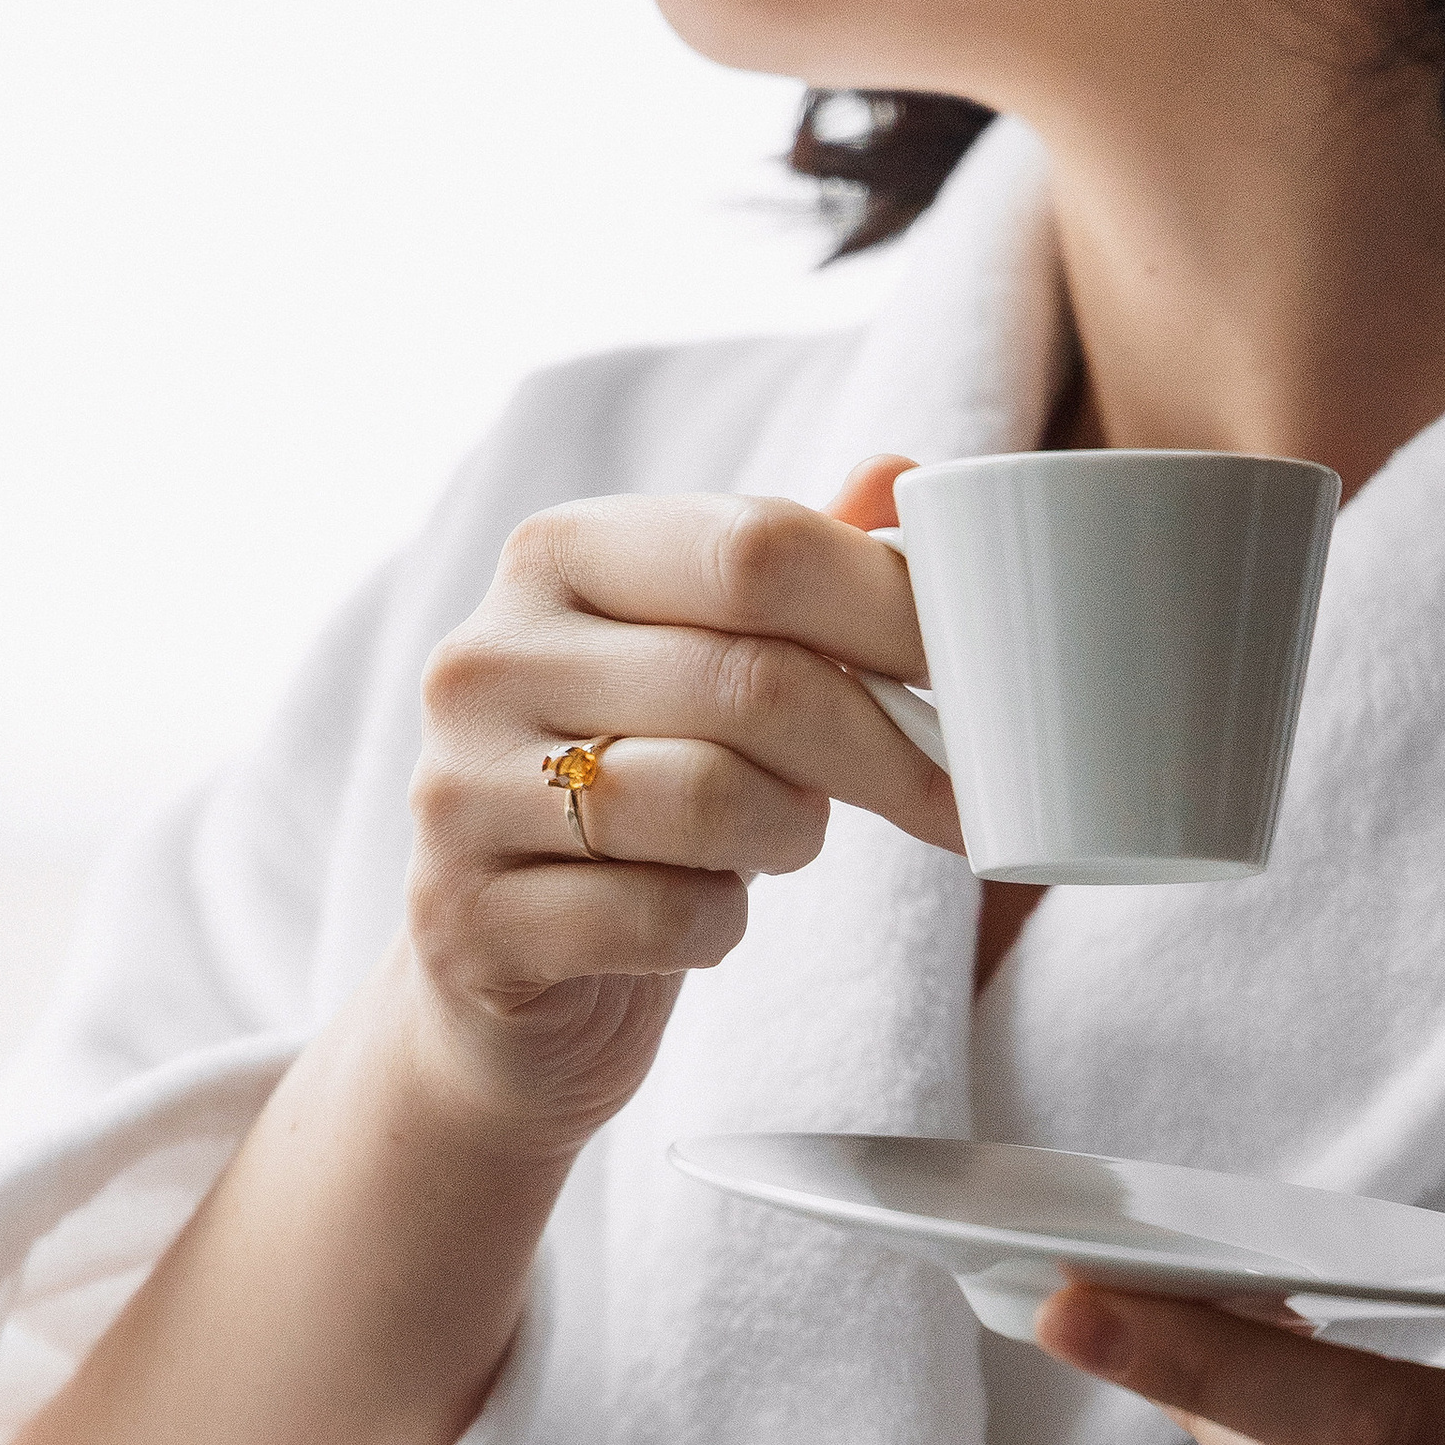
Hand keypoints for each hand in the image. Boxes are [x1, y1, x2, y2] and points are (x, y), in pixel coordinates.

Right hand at [399, 454, 953, 1150]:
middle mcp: (486, 658)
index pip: (754, 548)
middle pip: (750, 680)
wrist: (495, 969)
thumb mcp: (708, 665)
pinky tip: (697, 914)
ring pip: (713, 802)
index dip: (892, 610)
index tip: (983, 671)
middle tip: (954, 798)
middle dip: (882, 747)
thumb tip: (904, 475)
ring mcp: (460, 792)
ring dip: (792, 834)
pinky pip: (668, 919)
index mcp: (555, 554)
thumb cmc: (636, 792)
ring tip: (784, 837)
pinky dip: (720, 927)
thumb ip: (792, 574)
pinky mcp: (470, 923)